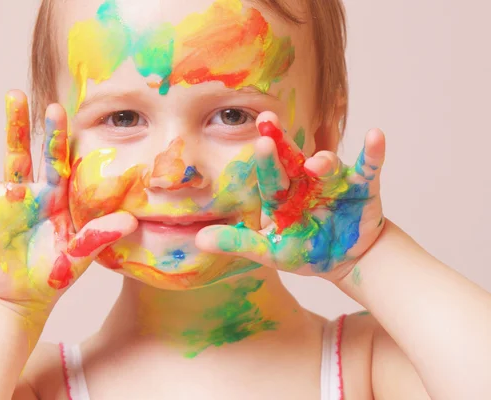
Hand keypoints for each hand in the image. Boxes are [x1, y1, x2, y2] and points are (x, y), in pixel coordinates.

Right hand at [0, 91, 136, 316]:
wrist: (24, 298)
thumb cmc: (54, 273)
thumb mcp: (80, 254)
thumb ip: (101, 235)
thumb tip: (132, 220)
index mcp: (51, 197)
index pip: (54, 160)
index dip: (56, 135)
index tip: (57, 107)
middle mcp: (22, 194)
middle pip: (17, 153)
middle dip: (16, 125)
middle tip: (16, 93)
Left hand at [196, 111, 385, 281]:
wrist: (346, 261)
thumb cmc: (305, 252)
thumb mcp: (271, 251)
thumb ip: (238, 242)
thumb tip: (198, 240)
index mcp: (282, 193)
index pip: (270, 175)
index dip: (265, 159)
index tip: (258, 141)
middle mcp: (305, 181)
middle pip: (292, 159)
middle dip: (281, 141)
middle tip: (267, 121)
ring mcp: (334, 182)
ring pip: (328, 165)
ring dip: (325, 161)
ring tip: (318, 163)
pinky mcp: (363, 187)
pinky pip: (369, 167)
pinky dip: (374, 152)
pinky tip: (376, 135)